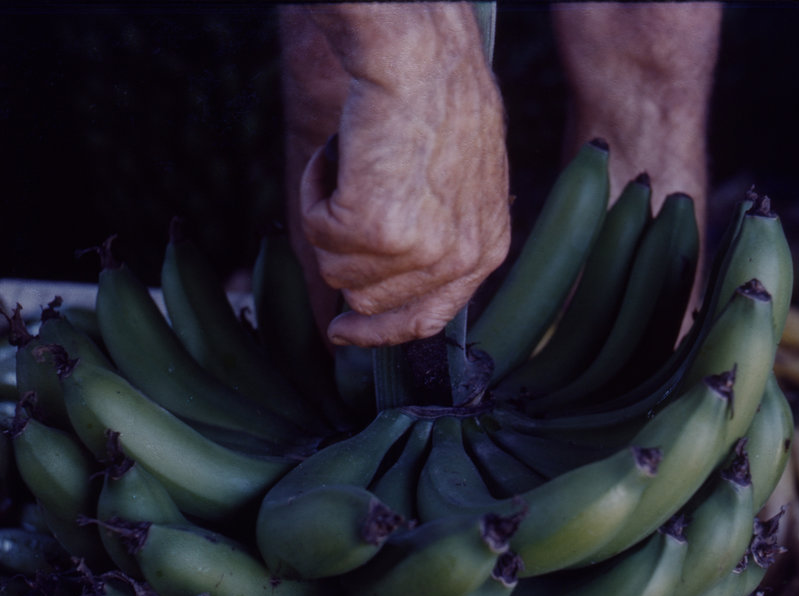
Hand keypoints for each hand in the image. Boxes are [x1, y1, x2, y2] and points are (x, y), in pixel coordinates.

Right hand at [298, 2, 510, 347]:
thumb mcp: (461, 186)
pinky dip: (315, 188)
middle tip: (351, 195)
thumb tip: (376, 290)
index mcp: (484, 251)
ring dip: (330, 213)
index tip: (342, 332)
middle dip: (347, 251)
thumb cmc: (439, 105)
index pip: (428, 319)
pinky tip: (341, 154)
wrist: (421, 61)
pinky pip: (314, 230)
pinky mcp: (372, 230)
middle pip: (366, 297)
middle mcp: (456, 260)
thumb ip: (436, 240)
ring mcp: (416, 250)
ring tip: (356, 163)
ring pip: (334, 266)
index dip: (380, 332)